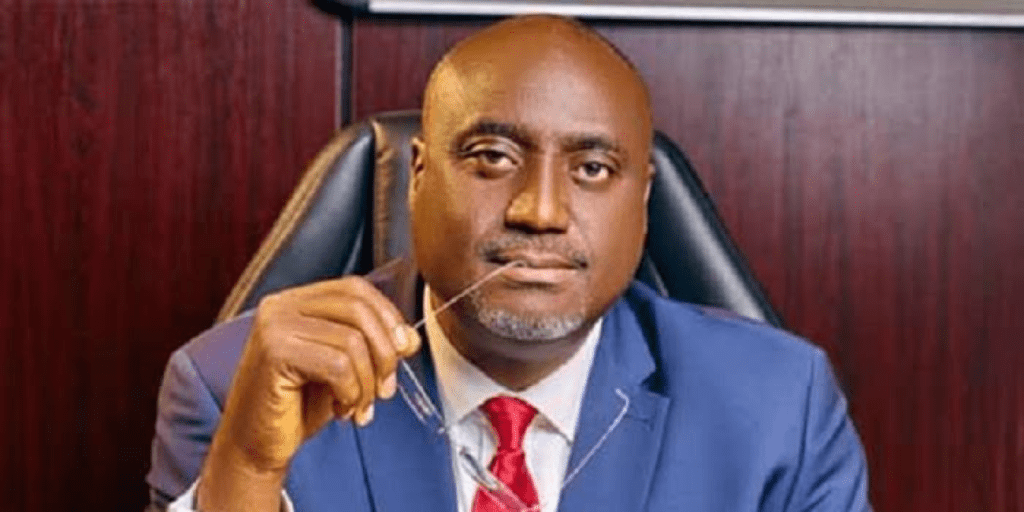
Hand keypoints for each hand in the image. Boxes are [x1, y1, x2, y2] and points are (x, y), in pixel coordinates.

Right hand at [197, 276, 420, 511]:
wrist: (256, 446)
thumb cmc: (298, 407)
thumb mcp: (346, 369)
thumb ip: (374, 346)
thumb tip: (410, 338)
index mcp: (297, 301)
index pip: (357, 289)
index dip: (388, 316)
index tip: (403, 350)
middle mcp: (281, 306)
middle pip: (358, 309)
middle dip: (384, 353)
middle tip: (384, 389)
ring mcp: (274, 326)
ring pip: (352, 340)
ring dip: (367, 382)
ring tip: (358, 405)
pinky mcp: (273, 353)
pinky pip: (337, 365)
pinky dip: (351, 392)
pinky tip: (340, 408)